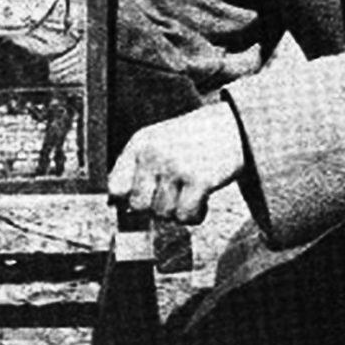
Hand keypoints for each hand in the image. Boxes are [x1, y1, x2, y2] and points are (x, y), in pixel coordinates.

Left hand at [108, 101, 244, 223]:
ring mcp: (176, 166)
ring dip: (178, 210)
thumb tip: (113, 204)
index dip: (124, 200)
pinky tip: (202, 198)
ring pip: (163, 214)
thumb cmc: (190, 141)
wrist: (230, 127)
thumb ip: (135, 169)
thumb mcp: (156, 143)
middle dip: (155, 207)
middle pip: (138, 206)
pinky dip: (196, 214)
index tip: (141, 200)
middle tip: (172, 194)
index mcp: (140, 143)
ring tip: (190, 191)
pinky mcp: (199, 179)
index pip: (115, 187)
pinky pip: (186, 216)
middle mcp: (154, 153)